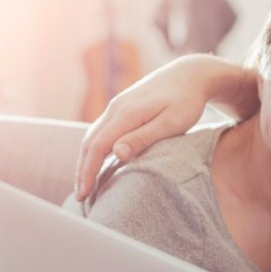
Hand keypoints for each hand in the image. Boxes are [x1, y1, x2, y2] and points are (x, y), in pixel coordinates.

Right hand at [74, 55, 258, 198]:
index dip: (88, 171)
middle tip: (80, 196)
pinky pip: (101, 130)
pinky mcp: (122, 107)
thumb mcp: (171, 122)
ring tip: (85, 183)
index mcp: (126, 113)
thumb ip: (144, 138)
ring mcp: (117, 106)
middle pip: (89, 142)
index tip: (84, 193)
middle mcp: (116, 108)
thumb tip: (117, 153)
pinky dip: (94, 149)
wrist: (190, 74)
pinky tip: (96, 162)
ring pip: (92, 136)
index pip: (97, 147)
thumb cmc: (187, 101)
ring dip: (85, 160)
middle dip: (82, 170)